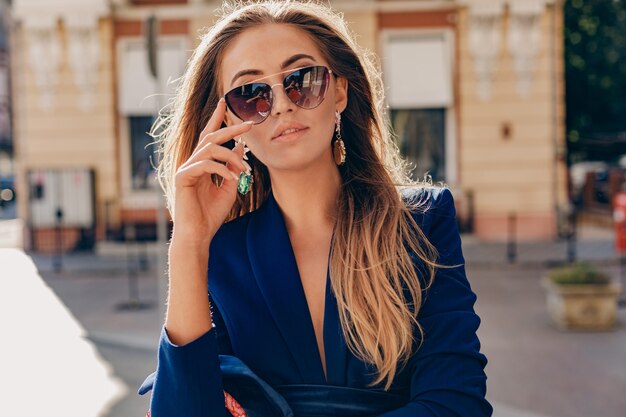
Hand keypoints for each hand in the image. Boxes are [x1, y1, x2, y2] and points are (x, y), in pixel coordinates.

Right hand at [172, 98, 252, 244]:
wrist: (198, 235)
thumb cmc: (212, 215)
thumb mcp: (229, 187)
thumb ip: (233, 167)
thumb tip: (239, 146)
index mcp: (202, 164)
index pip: (209, 137)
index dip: (217, 120)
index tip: (225, 103)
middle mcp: (192, 163)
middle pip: (210, 137)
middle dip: (230, 128)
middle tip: (248, 124)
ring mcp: (185, 169)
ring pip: (209, 149)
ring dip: (231, 156)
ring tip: (244, 169)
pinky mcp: (182, 177)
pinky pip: (205, 164)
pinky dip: (222, 170)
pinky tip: (233, 179)